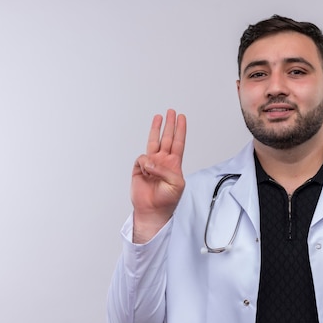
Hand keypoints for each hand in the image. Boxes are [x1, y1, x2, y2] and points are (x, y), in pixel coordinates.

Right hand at [131, 109, 186, 242]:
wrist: (152, 210)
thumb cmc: (167, 200)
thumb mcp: (176, 184)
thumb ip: (166, 170)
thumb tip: (150, 161)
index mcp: (174, 164)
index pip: (178, 143)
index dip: (180, 130)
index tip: (182, 118)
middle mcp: (163, 161)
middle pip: (167, 138)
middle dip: (169, 125)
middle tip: (171, 112)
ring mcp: (151, 164)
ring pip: (154, 142)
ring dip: (156, 129)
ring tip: (159, 117)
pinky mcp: (140, 168)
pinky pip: (142, 159)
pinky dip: (145, 163)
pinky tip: (147, 171)